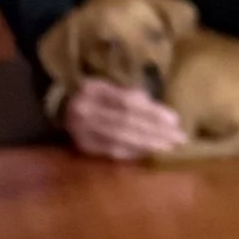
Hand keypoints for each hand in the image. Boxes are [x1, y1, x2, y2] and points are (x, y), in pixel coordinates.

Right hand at [58, 76, 190, 158]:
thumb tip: (155, 106)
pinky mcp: (85, 147)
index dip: (152, 112)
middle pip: (126, 122)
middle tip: (179, 137)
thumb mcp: (106, 85)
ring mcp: (83, 130)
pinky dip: (135, 152)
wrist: (59, 107)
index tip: (175, 119)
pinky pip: (114, 152)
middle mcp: (86, 110)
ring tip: (170, 146)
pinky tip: (151, 152)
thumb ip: (128, 94)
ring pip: (121, 139)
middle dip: (155, 131)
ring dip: (149, 144)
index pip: (127, 102)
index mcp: (92, 89)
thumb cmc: (91, 95)